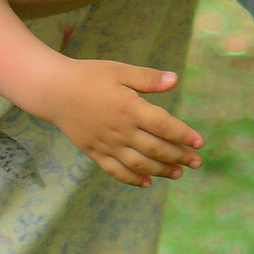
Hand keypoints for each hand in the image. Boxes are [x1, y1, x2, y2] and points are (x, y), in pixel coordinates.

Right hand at [23, 59, 204, 188]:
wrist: (53, 90)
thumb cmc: (88, 76)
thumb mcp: (119, 70)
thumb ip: (147, 78)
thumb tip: (175, 79)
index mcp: (129, 108)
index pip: (164, 125)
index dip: (184, 135)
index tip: (200, 143)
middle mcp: (121, 130)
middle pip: (156, 149)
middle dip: (179, 157)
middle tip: (196, 163)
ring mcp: (107, 144)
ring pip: (139, 164)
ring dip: (161, 171)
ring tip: (177, 174)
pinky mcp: (94, 152)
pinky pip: (116, 171)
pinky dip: (133, 179)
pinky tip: (147, 183)